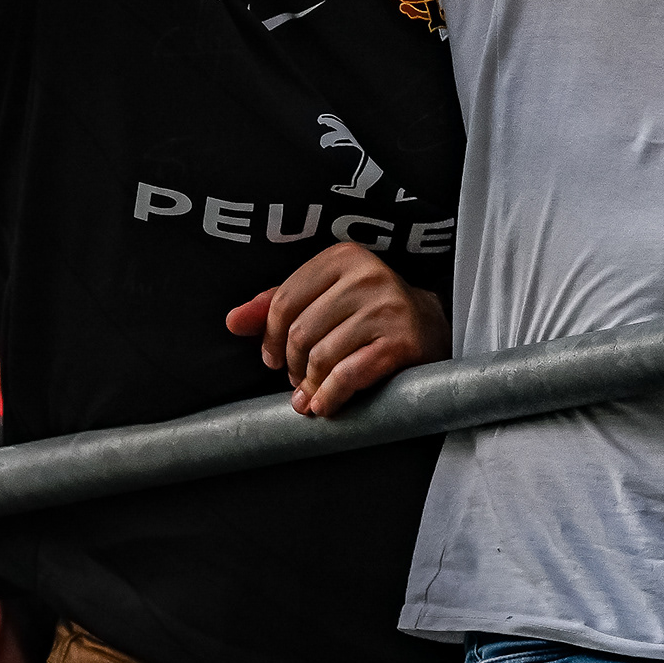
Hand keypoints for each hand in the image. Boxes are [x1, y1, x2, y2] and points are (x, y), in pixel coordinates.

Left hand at [227, 240, 446, 416]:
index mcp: (343, 257)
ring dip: (310, 385)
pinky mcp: (401, 342)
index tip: (273, 359)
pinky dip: (330, 397)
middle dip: (291, 366)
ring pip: (321, 357)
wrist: (431, 328)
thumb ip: (277, 305)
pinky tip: (325, 405)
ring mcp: (387, 308)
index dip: (269, 338)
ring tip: (311, 395)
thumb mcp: (324, 298)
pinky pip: (348, 375)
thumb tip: (232, 321)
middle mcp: (368, 275)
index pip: (283, 301)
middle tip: (296, 380)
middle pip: (299, 332)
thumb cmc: (366, 314)